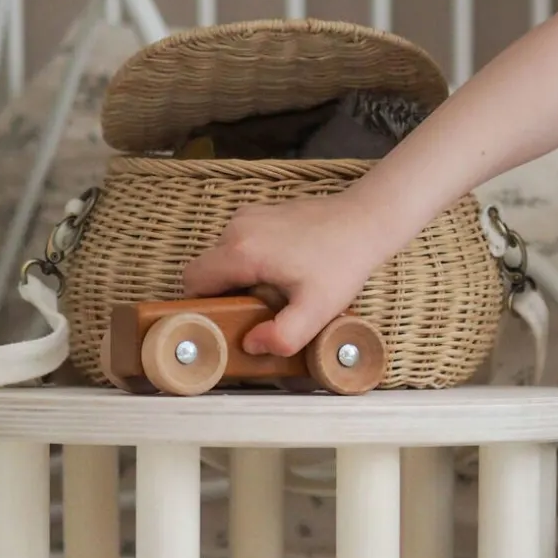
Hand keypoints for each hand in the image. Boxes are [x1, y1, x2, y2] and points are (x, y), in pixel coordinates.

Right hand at [181, 191, 383, 355]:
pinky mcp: (259, 213)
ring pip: (221, 257)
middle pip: (205, 270)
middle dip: (220, 295)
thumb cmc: (342, 263)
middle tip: (252, 313)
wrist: (364, 221)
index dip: (202, 305)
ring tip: (270, 294)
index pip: (193, 281)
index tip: (225, 320)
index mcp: (242, 251)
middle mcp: (237, 228)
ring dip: (235, 279)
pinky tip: (278, 274)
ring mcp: (247, 216)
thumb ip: (282, 336)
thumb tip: (251, 344)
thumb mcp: (317, 311)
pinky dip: (247, 263)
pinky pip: (237, 244)